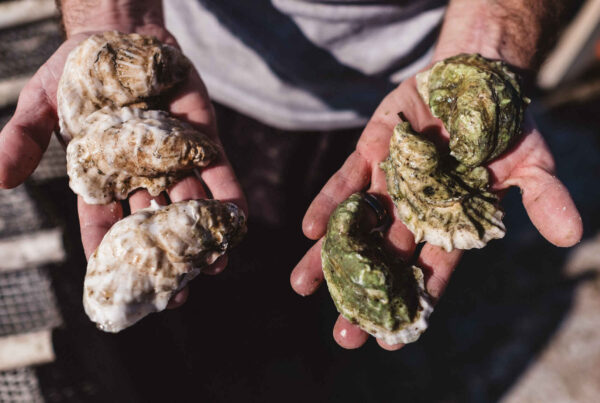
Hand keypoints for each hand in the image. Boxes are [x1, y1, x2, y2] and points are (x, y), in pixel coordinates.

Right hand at [0, 26, 245, 308]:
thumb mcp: (39, 103)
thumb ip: (23, 139)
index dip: (108, 254)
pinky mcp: (203, 141)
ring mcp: (174, 160)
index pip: (103, 224)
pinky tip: (239, 221)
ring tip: (215, 267)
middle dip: (164, 258)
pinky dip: (228, 196)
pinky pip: (218, 172)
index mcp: (102, 178)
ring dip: (202, 236)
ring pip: (189, 206)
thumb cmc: (78, 74)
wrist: (122, 36)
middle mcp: (141, 176)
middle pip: (152, 225)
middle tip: (177, 294)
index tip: (118, 287)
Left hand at [290, 74, 582, 349]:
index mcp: (450, 222)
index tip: (393, 340)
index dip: (415, 302)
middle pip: (387, 260)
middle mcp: (414, 211)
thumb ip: (544, 197)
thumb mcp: (531, 162)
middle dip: (365, 295)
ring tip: (302, 286)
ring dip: (329, 257)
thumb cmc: (503, 128)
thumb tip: (571, 235)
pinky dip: (330, 204)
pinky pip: (346, 182)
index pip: (432, 270)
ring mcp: (389, 184)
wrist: (472, 80)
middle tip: (344, 336)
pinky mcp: (370, 154)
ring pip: (356, 227)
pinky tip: (310, 230)